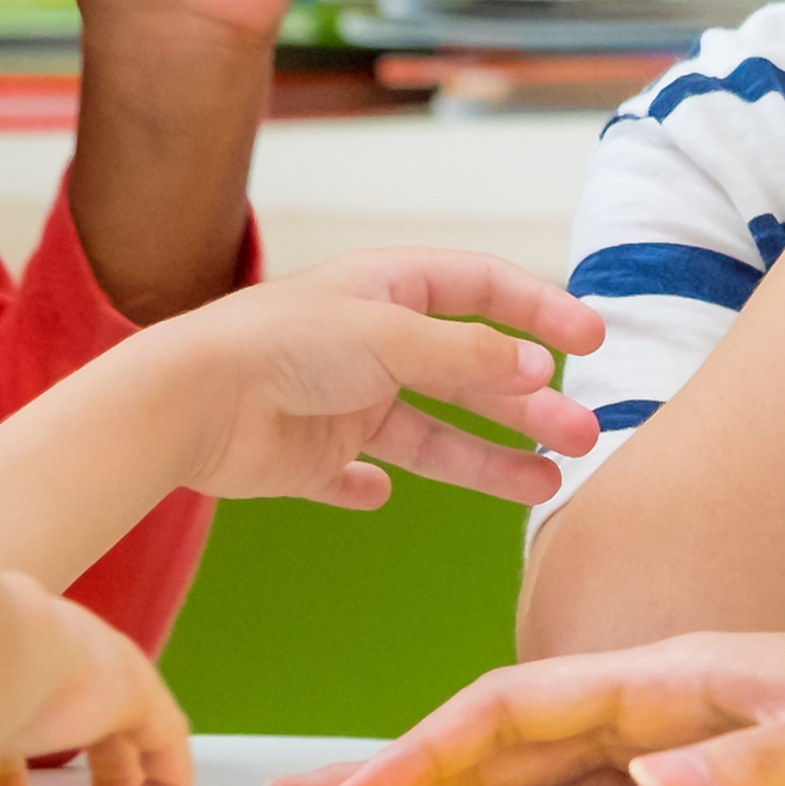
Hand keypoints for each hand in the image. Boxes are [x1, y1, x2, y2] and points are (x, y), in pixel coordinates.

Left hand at [173, 249, 611, 509]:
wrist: (190, 400)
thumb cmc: (285, 345)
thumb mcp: (393, 337)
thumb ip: (469, 357)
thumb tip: (540, 369)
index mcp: (389, 291)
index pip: (483, 290)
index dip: (540, 311)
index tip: (593, 341)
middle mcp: (371, 344)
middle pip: (469, 373)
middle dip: (529, 404)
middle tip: (584, 434)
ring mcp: (342, 402)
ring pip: (433, 433)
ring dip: (488, 457)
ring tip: (546, 484)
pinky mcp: (309, 456)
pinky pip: (351, 476)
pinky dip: (369, 487)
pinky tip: (383, 495)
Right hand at [280, 621, 784, 785]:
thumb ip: (753, 764)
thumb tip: (649, 778)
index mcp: (680, 671)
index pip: (520, 708)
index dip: (428, 753)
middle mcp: (669, 696)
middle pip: (506, 735)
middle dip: (403, 769)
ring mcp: (686, 731)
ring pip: (540, 766)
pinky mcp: (715, 769)